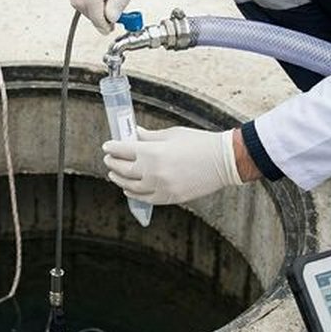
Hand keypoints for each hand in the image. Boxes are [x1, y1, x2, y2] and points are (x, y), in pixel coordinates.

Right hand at [69, 0, 153, 33]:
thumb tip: (110, 20)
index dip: (99, 19)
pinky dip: (88, 4)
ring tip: (108, 10)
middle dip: (94, 17)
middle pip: (81, 2)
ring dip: (91, 12)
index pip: (92, 0)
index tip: (109, 28)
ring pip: (76, 1)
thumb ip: (120, 1)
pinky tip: (102, 2)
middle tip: (110, 24)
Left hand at [103, 126, 243, 204]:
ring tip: (114, 175)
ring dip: (119, 180)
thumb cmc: (198, 143)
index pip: (122, 150)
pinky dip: (134, 194)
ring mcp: (161, 187)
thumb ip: (148, 136)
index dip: (112, 148)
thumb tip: (132, 133)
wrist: (223, 161)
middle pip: (123, 170)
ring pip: (130, 187)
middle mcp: (153, 172)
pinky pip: (145, 198)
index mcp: (152, 152)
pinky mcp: (170, 198)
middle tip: (109, 159)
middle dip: (112, 163)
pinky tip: (129, 189)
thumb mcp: (171, 134)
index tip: (107, 146)